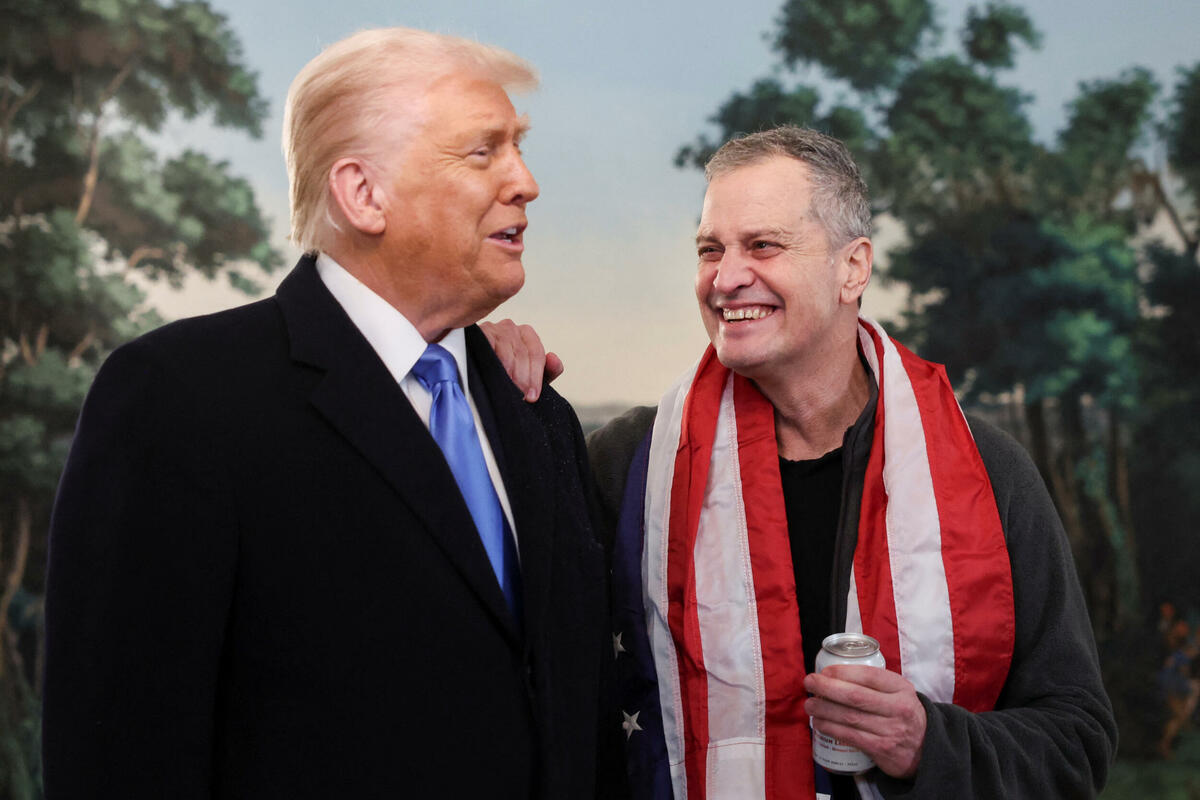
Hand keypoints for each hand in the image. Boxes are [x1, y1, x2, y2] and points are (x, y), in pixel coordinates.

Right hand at [479, 319, 563, 401]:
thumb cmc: (506, 372)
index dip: (535, 378)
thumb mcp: (531, 375)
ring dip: (508, 376)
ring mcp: (493, 329)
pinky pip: (488, 349)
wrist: (477, 372)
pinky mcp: (478, 333)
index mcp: (526, 334)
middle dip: (523, 380)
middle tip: (520, 396)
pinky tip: (492, 377)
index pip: (536, 354)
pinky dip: (492, 366)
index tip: (532, 396)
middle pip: (522, 354)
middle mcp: (510, 328)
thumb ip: (549, 370)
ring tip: (508, 391)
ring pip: (506, 355)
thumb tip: (553, 358)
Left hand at [803, 665, 925, 778]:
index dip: (843, 672)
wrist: (926, 748)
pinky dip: (831, 728)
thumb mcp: (899, 692)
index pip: (870, 676)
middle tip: (809, 682)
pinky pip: (851, 736)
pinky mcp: (882, 749)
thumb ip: (875, 682)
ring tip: (809, 704)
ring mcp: (890, 730)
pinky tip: (819, 723)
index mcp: (901, 688)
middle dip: (827, 688)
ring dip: (824, 709)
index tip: (824, 671)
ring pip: (850, 717)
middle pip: (856, 696)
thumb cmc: (902, 713)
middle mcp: (898, 708)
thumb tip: (833, 674)